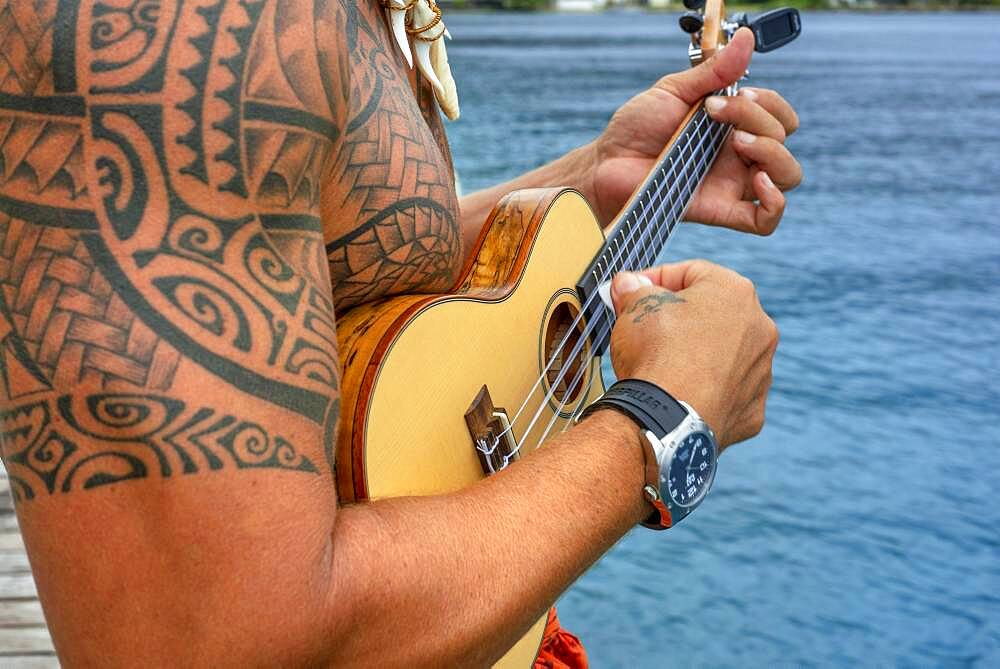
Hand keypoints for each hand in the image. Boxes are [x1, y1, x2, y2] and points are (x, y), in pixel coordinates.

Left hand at [589, 28, 801, 234]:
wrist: (608, 163)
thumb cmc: (636, 130)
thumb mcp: (675, 90)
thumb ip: (713, 71)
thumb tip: (744, 38)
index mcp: (733, 127)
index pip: (780, 117)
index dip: (770, 103)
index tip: (740, 91)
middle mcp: (739, 156)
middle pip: (783, 140)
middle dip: (758, 118)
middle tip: (715, 113)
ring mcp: (733, 185)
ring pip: (788, 176)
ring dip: (773, 153)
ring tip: (737, 142)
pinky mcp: (721, 211)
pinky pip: (765, 220)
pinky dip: (774, 202)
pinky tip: (757, 181)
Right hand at [608, 260, 777, 447]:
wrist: (669, 419)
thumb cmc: (656, 355)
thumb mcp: (634, 306)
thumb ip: (633, 289)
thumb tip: (627, 284)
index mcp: (734, 291)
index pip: (690, 273)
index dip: (655, 279)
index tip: (633, 291)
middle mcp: (760, 327)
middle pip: (713, 313)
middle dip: (679, 317)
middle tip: (646, 326)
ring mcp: (761, 371)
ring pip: (724, 352)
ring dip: (697, 353)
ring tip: (663, 364)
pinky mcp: (753, 408)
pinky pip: (727, 389)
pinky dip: (706, 389)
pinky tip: (680, 392)